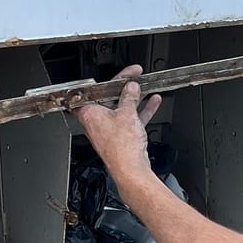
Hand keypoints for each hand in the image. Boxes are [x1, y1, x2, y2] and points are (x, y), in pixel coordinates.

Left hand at [72, 66, 162, 183]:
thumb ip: (129, 97)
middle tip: (136, 78)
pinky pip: (130, 120)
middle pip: (110, 98)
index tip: (122, 74)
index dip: (111, 80)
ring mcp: (108, 130)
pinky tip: (152, 103)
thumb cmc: (121, 147)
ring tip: (146, 88)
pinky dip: (140, 111)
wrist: (130, 169)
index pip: (97, 89)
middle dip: (125, 88)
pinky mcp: (120, 137)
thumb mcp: (127, 113)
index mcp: (90, 113)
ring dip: (135, 99)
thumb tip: (131, 87)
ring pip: (122, 109)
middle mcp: (96, 121)